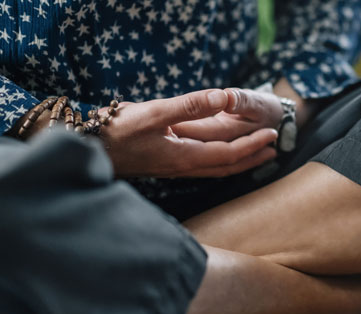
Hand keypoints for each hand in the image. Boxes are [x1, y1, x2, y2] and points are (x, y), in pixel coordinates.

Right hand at [101, 89, 278, 177]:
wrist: (87, 149)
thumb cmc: (116, 131)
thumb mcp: (153, 113)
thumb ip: (189, 106)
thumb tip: (223, 98)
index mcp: (184, 157)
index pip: (228, 155)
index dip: (252, 146)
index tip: (271, 136)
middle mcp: (183, 167)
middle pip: (226, 167)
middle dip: (252, 159)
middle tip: (273, 149)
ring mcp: (174, 169)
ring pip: (215, 169)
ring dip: (238, 162)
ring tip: (256, 155)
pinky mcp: (165, 165)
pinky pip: (202, 167)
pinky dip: (220, 162)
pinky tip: (219, 156)